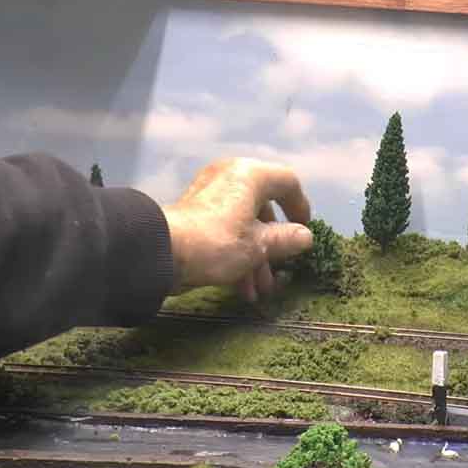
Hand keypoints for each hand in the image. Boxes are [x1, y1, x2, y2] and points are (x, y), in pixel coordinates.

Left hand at [161, 158, 312, 299]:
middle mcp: (231, 178)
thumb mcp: (259, 246)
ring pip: (244, 225)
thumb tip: (305, 236)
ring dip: (256, 258)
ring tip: (258, 291)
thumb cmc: (219, 242)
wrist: (161, 252)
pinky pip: (226, 231)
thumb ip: (286, 239)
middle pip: (264, 210)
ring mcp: (211, 196)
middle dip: (273, 247)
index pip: (287, 183)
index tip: (305, 231)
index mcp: (250, 176)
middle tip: (278, 272)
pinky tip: (240, 288)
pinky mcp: (195, 216)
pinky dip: (236, 255)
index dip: (301, 207)